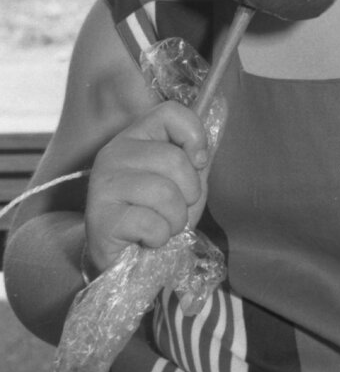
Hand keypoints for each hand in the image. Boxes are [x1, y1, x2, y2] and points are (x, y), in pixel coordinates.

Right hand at [85, 102, 209, 273]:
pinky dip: (160, 238)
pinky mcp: (100, 217)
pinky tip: (146, 239)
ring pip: (165, 193)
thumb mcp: (183, 183)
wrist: (123, 259)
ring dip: (175, 219)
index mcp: (136, 137)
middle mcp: (114, 153)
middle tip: (175, 209)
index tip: (198, 163)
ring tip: (162, 226)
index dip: (194, 136)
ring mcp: (103, 184)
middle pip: (173, 159)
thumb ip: (194, 160)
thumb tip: (209, 140)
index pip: (170, 112)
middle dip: (189, 193)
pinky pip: (152, 224)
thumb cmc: (155, 216)